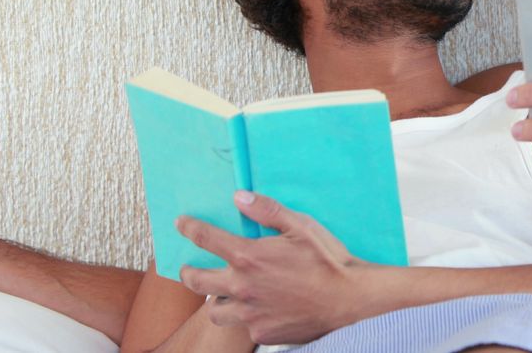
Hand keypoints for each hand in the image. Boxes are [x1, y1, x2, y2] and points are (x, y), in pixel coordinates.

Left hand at [177, 192, 381, 344]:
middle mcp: (242, 287)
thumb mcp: (301, 226)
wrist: (349, 300)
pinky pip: (244, 326)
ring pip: (215, 310)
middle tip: (188, 268)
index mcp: (249, 257)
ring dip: (215, 299)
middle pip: (195, 280)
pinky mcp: (262, 333)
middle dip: (186, 272)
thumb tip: (239, 197)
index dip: (189, 228)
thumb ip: (267, 210)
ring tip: (223, 293)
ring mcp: (250, 314)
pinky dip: (247, 316)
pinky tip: (260, 309)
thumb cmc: (327, 260)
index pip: (205, 238)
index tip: (182, 224)